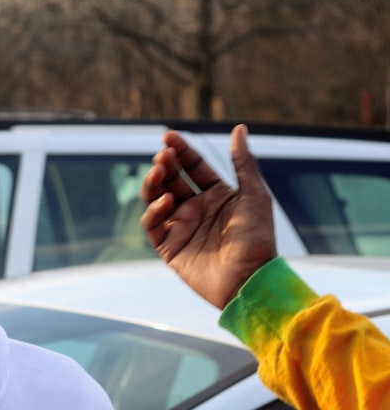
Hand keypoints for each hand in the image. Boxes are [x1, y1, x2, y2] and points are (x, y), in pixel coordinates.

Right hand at [140, 124, 277, 307]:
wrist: (250, 280)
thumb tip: (239, 128)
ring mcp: (180, 227)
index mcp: (216, 195)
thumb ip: (243, 162)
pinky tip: (167, 202)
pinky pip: (152, 224)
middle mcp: (195, 209)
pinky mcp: (169, 247)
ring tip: (159, 172)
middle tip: (163, 155)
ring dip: (153, 183)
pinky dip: (154, 211)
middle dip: (164, 164)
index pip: (192, 166)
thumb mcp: (254, 195)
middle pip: (171, 179)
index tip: (169, 136)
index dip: (180, 150)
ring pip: (155, 198)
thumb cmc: (258, 239)